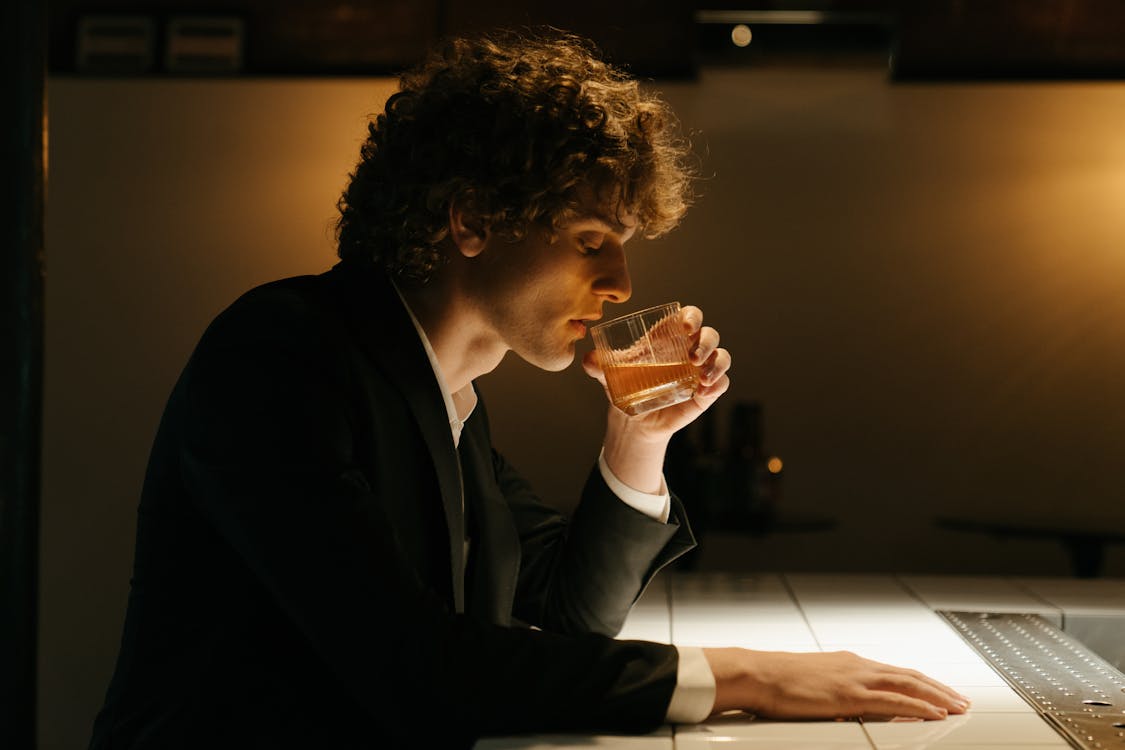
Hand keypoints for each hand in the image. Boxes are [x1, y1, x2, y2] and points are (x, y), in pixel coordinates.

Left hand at [582, 305, 730, 439]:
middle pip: (709, 334)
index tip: (685, 326)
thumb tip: (587, 359)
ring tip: (702, 377)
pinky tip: (704, 391)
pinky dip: (718, 384)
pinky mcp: (707, 391)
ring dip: (717, 363)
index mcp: (669, 337)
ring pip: (722, 356)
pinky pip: (722, 383)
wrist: (634, 420)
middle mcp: (690, 349)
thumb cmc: (625, 388)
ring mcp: (701, 370)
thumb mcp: (610, 377)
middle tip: (692, 357)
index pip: (688, 317)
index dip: (692, 317)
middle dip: (706, 341)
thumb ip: (598, 366)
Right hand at [703, 648, 970, 720]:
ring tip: (957, 706)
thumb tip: (850, 706)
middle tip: (961, 700)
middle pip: (909, 676)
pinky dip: (918, 706)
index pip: (894, 672)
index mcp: (849, 664)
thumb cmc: (777, 679)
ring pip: (908, 685)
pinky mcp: (850, 695)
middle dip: (938, 688)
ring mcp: (855, 679)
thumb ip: (837, 690)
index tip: (939, 692)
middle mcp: (857, 666)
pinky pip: (894, 701)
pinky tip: (934, 713)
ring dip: (937, 696)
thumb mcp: (814, 682)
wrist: (759, 673)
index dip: (921, 682)